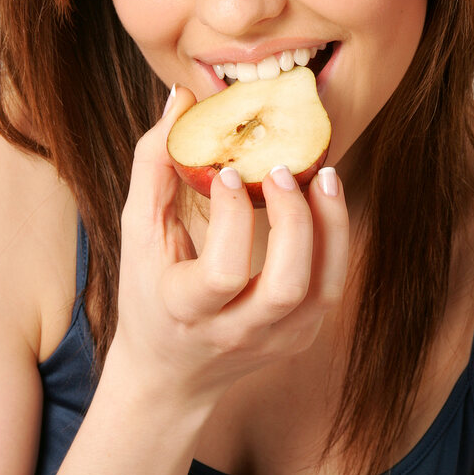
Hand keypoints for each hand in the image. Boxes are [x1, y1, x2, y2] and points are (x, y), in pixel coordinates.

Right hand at [111, 86, 349, 414]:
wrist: (170, 375)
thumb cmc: (148, 293)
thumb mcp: (138, 233)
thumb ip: (155, 165)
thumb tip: (182, 99)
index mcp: (186, 310)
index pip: (222, 273)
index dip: (232, 218)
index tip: (229, 172)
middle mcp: (236, 333)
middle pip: (286, 286)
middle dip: (294, 220)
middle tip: (282, 170)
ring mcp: (275, 341)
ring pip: (322, 290)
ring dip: (330, 226)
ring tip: (322, 176)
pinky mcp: (301, 337)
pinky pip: (332, 287)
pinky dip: (335, 239)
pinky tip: (325, 200)